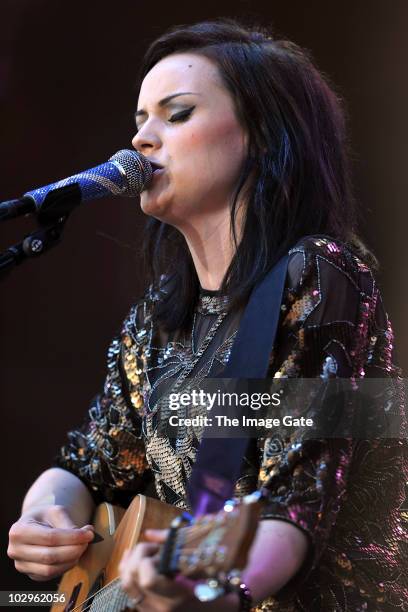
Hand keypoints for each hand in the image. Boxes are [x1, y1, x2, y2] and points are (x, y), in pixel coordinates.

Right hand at [8, 505, 93, 580]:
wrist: (35, 525)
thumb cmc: (45, 517)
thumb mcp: (56, 512)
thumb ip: (68, 524)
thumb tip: (85, 535)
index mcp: (19, 530)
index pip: (50, 538)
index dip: (72, 537)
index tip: (89, 533)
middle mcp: (15, 550)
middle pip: (50, 556)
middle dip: (74, 549)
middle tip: (88, 540)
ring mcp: (22, 565)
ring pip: (50, 569)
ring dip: (72, 559)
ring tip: (82, 546)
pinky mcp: (31, 574)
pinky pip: (51, 575)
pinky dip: (67, 566)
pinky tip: (74, 554)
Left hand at [119, 529, 239, 611]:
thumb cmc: (217, 591)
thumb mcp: (204, 567)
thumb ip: (176, 546)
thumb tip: (150, 533)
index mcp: (176, 597)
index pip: (148, 580)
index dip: (148, 560)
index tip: (160, 551)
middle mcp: (159, 607)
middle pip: (131, 579)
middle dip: (137, 556)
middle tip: (154, 548)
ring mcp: (151, 611)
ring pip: (126, 585)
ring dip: (131, 563)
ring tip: (147, 553)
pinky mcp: (147, 610)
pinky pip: (129, 590)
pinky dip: (129, 571)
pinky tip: (136, 559)